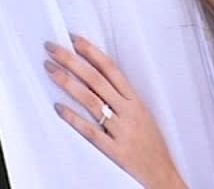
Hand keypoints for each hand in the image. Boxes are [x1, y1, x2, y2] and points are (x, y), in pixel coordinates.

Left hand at [45, 35, 186, 188]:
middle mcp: (128, 112)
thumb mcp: (142, 114)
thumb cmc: (151, 144)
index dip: (92, 52)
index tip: (74, 39)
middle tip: (53, 48)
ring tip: (50, 70)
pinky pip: (90, 131)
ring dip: (68, 83)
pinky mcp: (114, 150)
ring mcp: (121, 130)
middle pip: (96, 80)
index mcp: (135, 101)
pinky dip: (73, 118)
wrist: (163, 174)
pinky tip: (58, 107)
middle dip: (72, 61)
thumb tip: (96, 77)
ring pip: (91, 100)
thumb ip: (122, 98)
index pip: (111, 69)